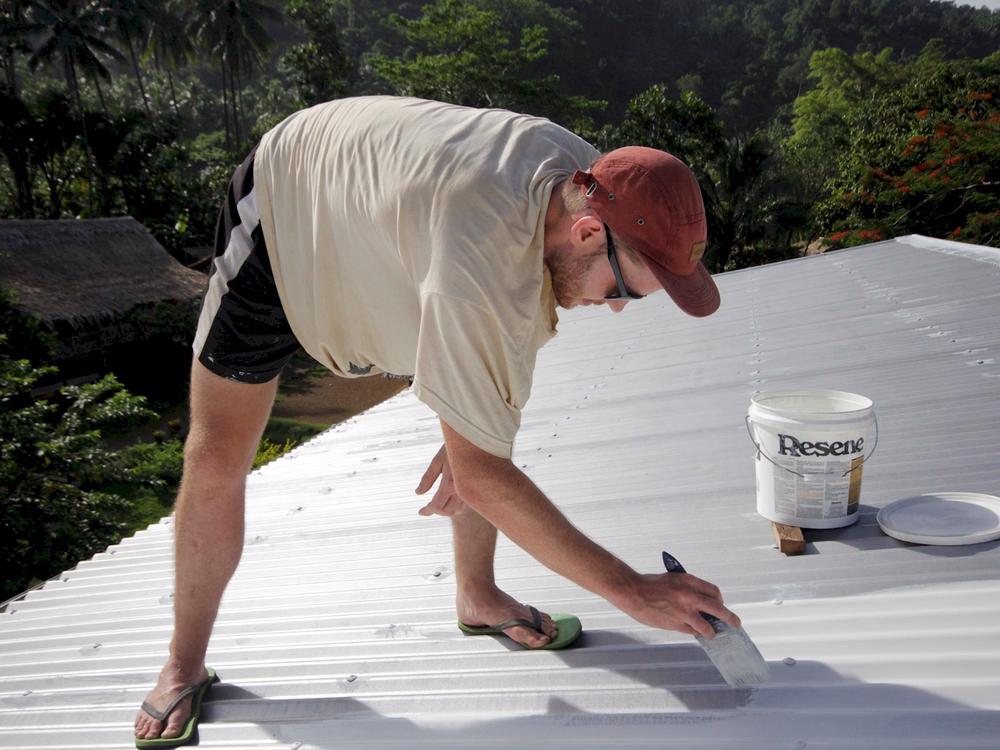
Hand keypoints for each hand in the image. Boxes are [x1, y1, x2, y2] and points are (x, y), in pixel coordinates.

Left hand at [415, 443, 469, 516]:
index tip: (420, 512)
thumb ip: (428, 478)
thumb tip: (418, 493)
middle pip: (447, 511)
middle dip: (436, 511)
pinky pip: (466, 504)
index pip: (437, 505)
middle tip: (428, 507)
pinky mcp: (478, 489)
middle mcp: (462, 490)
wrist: (475, 439)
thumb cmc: (453, 447)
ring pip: (458, 509)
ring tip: (437, 504)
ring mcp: (471, 490)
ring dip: (446, 509)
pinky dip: (456, 505)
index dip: (427, 511)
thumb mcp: (438, 460)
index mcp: (450, 483)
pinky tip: (450, 498)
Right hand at [616, 572, 741, 638]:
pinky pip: (692, 631)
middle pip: (719, 610)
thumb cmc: (650, 584)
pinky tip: (695, 632)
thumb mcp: (673, 579)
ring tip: (712, 634)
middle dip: (730, 619)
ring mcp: (684, 612)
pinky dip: (695, 632)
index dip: (720, 600)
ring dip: (711, 631)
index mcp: (689, 581)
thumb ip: (688, 588)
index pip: (714, 592)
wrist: (632, 591)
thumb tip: (700, 600)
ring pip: (707, 626)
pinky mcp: (676, 624)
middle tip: (736, 624)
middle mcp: (690, 596)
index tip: (720, 605)